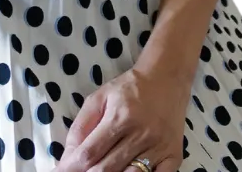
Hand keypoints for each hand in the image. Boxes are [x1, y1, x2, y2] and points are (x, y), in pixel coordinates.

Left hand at [54, 63, 188, 171]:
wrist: (166, 79)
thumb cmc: (129, 89)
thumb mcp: (100, 98)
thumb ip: (81, 126)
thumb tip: (68, 157)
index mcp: (119, 117)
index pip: (90, 152)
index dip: (72, 167)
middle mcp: (140, 134)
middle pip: (107, 169)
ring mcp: (159, 148)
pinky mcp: (174, 157)